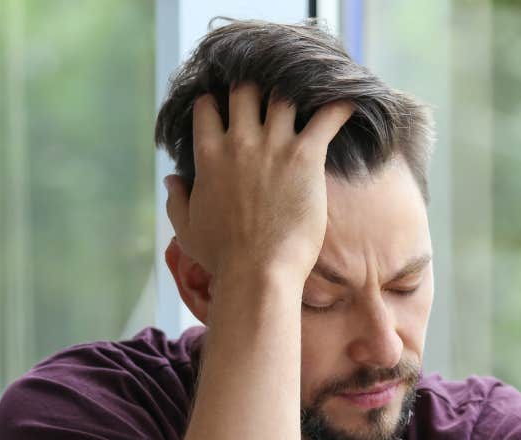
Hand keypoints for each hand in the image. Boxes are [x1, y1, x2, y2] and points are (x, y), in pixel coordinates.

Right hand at [165, 83, 353, 286]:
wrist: (257, 272)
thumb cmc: (222, 257)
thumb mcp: (187, 228)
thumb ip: (176, 199)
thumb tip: (171, 179)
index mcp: (209, 155)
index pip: (207, 107)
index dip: (217, 100)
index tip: (227, 102)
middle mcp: (239, 142)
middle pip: (245, 90)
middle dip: (255, 85)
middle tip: (270, 91)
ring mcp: (273, 145)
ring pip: (283, 96)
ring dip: (295, 91)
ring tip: (309, 90)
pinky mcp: (305, 156)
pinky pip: (326, 118)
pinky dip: (339, 105)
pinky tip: (349, 99)